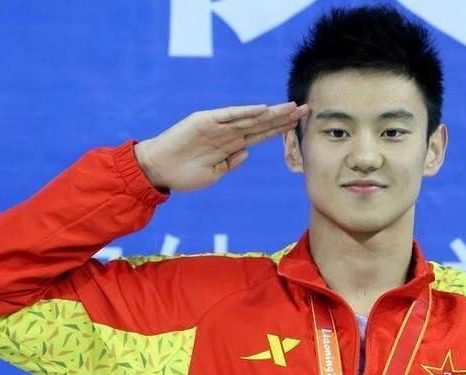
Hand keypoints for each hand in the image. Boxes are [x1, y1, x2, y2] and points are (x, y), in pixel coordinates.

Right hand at [134, 101, 308, 191]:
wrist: (159, 170)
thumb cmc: (184, 175)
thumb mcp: (213, 174)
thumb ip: (230, 163)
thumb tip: (247, 152)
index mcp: (231, 146)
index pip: (261, 135)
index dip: (280, 129)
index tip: (299, 125)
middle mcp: (227, 133)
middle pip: (261, 123)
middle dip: (283, 117)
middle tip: (306, 109)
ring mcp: (217, 125)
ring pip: (249, 118)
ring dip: (270, 113)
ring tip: (290, 108)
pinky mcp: (204, 121)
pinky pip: (228, 116)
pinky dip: (244, 112)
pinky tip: (262, 109)